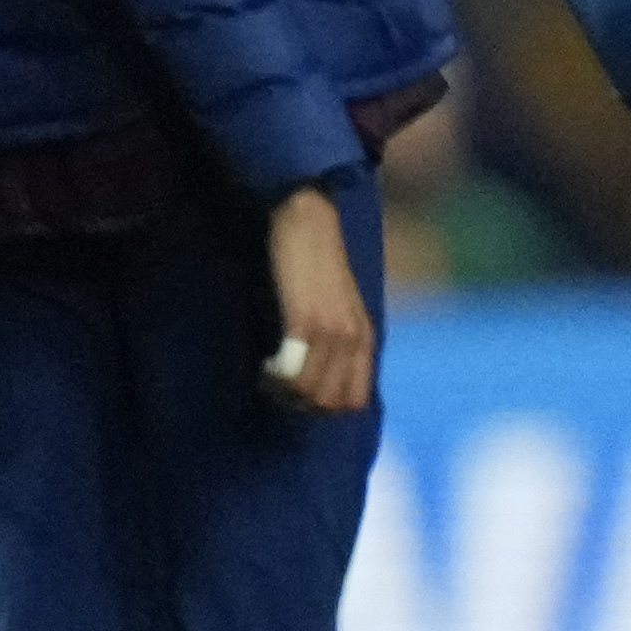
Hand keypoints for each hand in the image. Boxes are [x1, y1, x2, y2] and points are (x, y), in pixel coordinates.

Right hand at [261, 182, 377, 416]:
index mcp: (366, 339)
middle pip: (330, 403)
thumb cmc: (319, 263)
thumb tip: (324, 376)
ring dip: (284, 391)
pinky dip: (275, 376)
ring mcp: (332, 331)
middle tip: (278, 387)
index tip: (300, 393)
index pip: (355, 400)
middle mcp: (354, 339)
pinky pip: (293, 369)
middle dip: (301, 403)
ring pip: (310, 391)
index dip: (325, 407)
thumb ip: (342, 340)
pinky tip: (265, 363)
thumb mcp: (343, 307)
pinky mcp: (305, 320)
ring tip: (269, 375)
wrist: (309, 223)